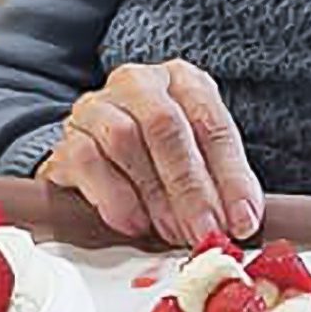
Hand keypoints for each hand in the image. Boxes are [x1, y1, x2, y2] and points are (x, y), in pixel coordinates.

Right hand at [36, 60, 263, 245]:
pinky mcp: (67, 138)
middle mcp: (138, 84)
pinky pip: (86, 160)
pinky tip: (134, 222)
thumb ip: (225, 185)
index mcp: (183, 80)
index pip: (211, 123)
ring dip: (153, 194)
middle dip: (190, 187)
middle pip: (165, 127)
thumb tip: (243, 220)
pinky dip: (114, 197)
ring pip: (123, 139)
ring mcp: (96, 107)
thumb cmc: (163, 155)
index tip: (242, 219)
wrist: (100, 154)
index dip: (230, 176)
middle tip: (206, 231)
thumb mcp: (203, 160)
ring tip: (173, 231)